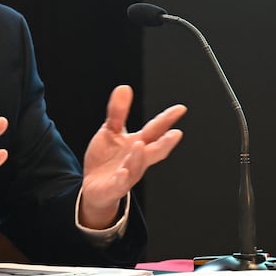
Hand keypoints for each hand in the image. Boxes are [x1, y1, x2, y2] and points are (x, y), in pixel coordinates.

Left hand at [80, 85, 185, 229]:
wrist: (95, 187)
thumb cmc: (107, 159)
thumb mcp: (110, 131)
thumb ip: (118, 112)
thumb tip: (124, 88)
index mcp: (138, 143)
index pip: (155, 130)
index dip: (167, 119)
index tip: (180, 109)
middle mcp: (137, 159)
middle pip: (154, 151)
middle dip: (165, 143)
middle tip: (175, 133)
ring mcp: (127, 174)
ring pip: (137, 166)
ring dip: (139, 157)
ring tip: (139, 144)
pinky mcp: (114, 187)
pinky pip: (119, 184)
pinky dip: (122, 178)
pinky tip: (123, 171)